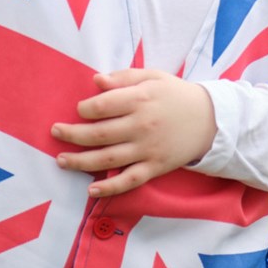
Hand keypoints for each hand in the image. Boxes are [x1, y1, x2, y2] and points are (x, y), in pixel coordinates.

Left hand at [51, 69, 216, 197]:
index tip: (79, 110)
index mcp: (141, 99)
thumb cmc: (176, 95)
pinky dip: (109, 187)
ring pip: (108, 158)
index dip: (84, 108)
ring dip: (80, 161)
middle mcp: (142, 125)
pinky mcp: (155, 167)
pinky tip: (91, 190)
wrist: (211, 120)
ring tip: (61, 160)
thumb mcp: (153, 77)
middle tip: (55, 132)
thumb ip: (124, 78)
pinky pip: (129, 180)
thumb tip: (95, 81)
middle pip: (99, 133)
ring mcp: (148, 149)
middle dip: (72, 134)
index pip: (102, 105)